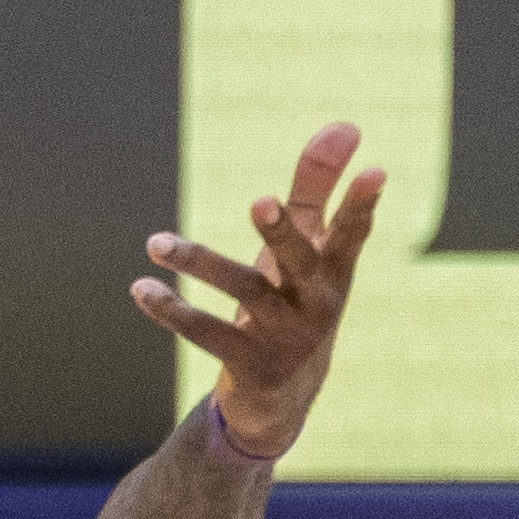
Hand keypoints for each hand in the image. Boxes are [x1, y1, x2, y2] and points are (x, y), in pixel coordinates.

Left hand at [130, 123, 383, 457]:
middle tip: (261, 200)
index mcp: (334, 270)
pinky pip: (207, 333)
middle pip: (299, 260)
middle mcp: (315, 302)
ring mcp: (284, 336)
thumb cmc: (296, 297)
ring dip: (198, 262)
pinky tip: (142, 287)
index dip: (363, 203)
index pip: (353, 232)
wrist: (285, 393)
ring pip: (242, 291)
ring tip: (155, 243)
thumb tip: (345, 124)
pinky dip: (171, 310)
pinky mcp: (250, 363)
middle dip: (281, 232)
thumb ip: (316, 187)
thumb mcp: (308, 247)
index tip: (376, 170)